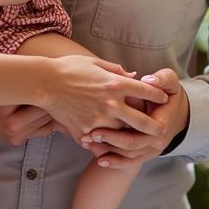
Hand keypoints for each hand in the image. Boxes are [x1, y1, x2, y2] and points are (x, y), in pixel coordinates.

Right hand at [40, 56, 168, 143]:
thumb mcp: (96, 63)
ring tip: (137, 138)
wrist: (44, 83)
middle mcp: (111, 103)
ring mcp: (99, 120)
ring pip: (124, 134)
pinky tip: (111, 145)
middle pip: (142, 121)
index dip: (159, 95)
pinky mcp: (85, 131)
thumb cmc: (70, 68)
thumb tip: (133, 76)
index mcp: (116, 84)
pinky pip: (101, 142)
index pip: (147, 91)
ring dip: (129, 135)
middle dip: (155, 126)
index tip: (163, 99)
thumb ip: (116, 70)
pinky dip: (106, 143)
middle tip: (161, 130)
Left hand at [80, 69, 189, 168]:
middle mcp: (158, 141)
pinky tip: (99, 160)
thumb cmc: (168, 93)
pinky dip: (115, 163)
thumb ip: (161, 79)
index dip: (118, 130)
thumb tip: (148, 80)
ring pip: (128, 156)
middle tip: (89, 134)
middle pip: (130, 145)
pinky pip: (130, 162)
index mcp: (162, 123)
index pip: (138, 130)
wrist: (177, 111)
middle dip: (109, 141)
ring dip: (108, 152)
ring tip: (87, 143)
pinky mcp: (146, 154)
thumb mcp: (170, 81)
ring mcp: (152, 150)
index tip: (98, 125)